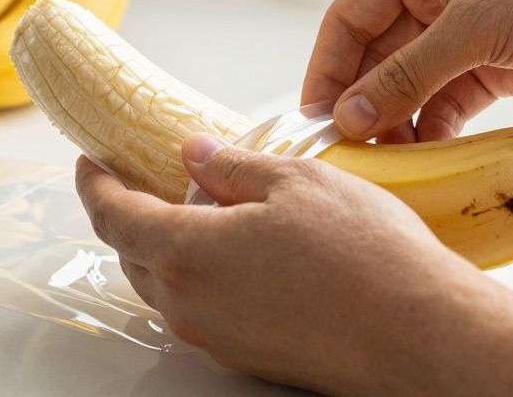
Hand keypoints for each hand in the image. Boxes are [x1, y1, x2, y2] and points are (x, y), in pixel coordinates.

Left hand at [77, 136, 512, 395]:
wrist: (423, 335)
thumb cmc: (366, 255)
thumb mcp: (296, 182)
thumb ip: (232, 168)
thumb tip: (194, 157)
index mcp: (186, 251)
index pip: (112, 215)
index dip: (94, 184)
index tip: (89, 160)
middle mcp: (188, 303)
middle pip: (133, 253)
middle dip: (130, 212)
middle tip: (143, 176)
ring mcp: (216, 337)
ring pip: (165, 284)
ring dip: (166, 245)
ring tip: (197, 208)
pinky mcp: (246, 356)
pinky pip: (200, 308)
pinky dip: (199, 273)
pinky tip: (236, 249)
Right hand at [301, 0, 512, 142]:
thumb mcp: (477, 28)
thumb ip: (409, 74)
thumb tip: (351, 115)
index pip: (350, 16)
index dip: (328, 67)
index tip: (314, 117)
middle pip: (376, 53)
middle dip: (362, 100)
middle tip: (346, 150)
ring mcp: (464, 29)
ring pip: (408, 81)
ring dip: (395, 119)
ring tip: (384, 161)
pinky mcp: (493, 63)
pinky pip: (444, 100)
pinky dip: (431, 127)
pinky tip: (424, 155)